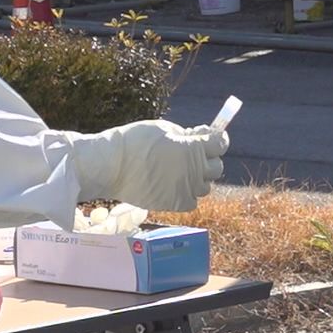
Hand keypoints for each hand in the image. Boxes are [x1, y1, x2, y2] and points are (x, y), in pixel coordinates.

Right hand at [69, 120, 228, 212]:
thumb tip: (196, 139)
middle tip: (193, 153)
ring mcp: (185, 190)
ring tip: (181, 171)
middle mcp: (195, 171)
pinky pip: (192, 201)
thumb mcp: (163, 128)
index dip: (217, 138)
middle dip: (209, 158)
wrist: (110, 166)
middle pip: (216, 166)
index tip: (210, 137)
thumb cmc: (133, 142)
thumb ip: (185, 135)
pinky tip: (174, 185)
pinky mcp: (174, 204)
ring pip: (205, 186)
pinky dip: (187, 194)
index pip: (221, 143)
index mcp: (194, 148)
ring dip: (198, 178)